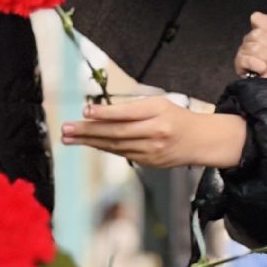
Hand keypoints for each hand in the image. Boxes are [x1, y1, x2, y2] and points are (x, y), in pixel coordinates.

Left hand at [61, 99, 246, 168]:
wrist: (200, 141)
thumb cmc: (175, 117)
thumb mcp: (158, 104)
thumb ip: (132, 108)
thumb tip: (99, 112)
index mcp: (159, 113)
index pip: (127, 114)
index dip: (105, 113)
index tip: (86, 111)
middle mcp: (155, 133)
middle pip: (116, 133)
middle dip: (88, 131)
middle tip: (67, 129)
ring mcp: (152, 151)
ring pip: (115, 146)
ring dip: (90, 142)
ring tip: (69, 137)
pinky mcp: (149, 162)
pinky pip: (122, 154)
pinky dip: (103, 148)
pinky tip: (89, 143)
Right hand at [234, 0, 266, 77]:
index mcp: (265, 33)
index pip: (257, 18)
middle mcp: (252, 41)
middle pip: (255, 32)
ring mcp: (245, 53)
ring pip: (251, 45)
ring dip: (266, 57)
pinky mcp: (240, 66)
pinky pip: (246, 57)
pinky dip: (259, 65)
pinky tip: (263, 71)